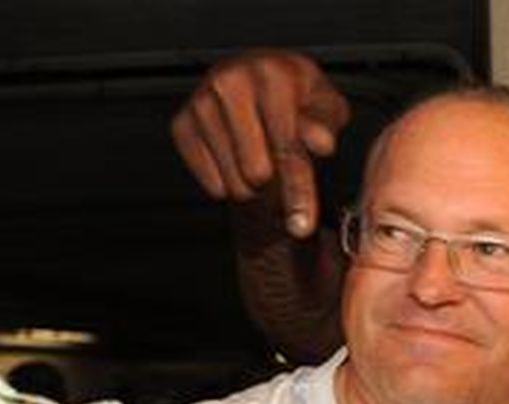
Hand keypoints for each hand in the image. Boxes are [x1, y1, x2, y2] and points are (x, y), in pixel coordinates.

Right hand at [171, 50, 349, 237]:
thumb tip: (322, 142)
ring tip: (260, 159)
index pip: (287, 148)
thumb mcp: (326, 108)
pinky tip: (237, 160)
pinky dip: (228, 183)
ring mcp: (202, 101)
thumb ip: (326, 126)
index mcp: (272, 74)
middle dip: (276, 182)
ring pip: (233, 182)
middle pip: (257, 171)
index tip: (303, 224)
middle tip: (281, 165)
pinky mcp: (181, 124)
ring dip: (253, 185)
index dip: (299, 191)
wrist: (263, 84)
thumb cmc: (299, 100)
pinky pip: (210, 181)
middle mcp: (231, 81)